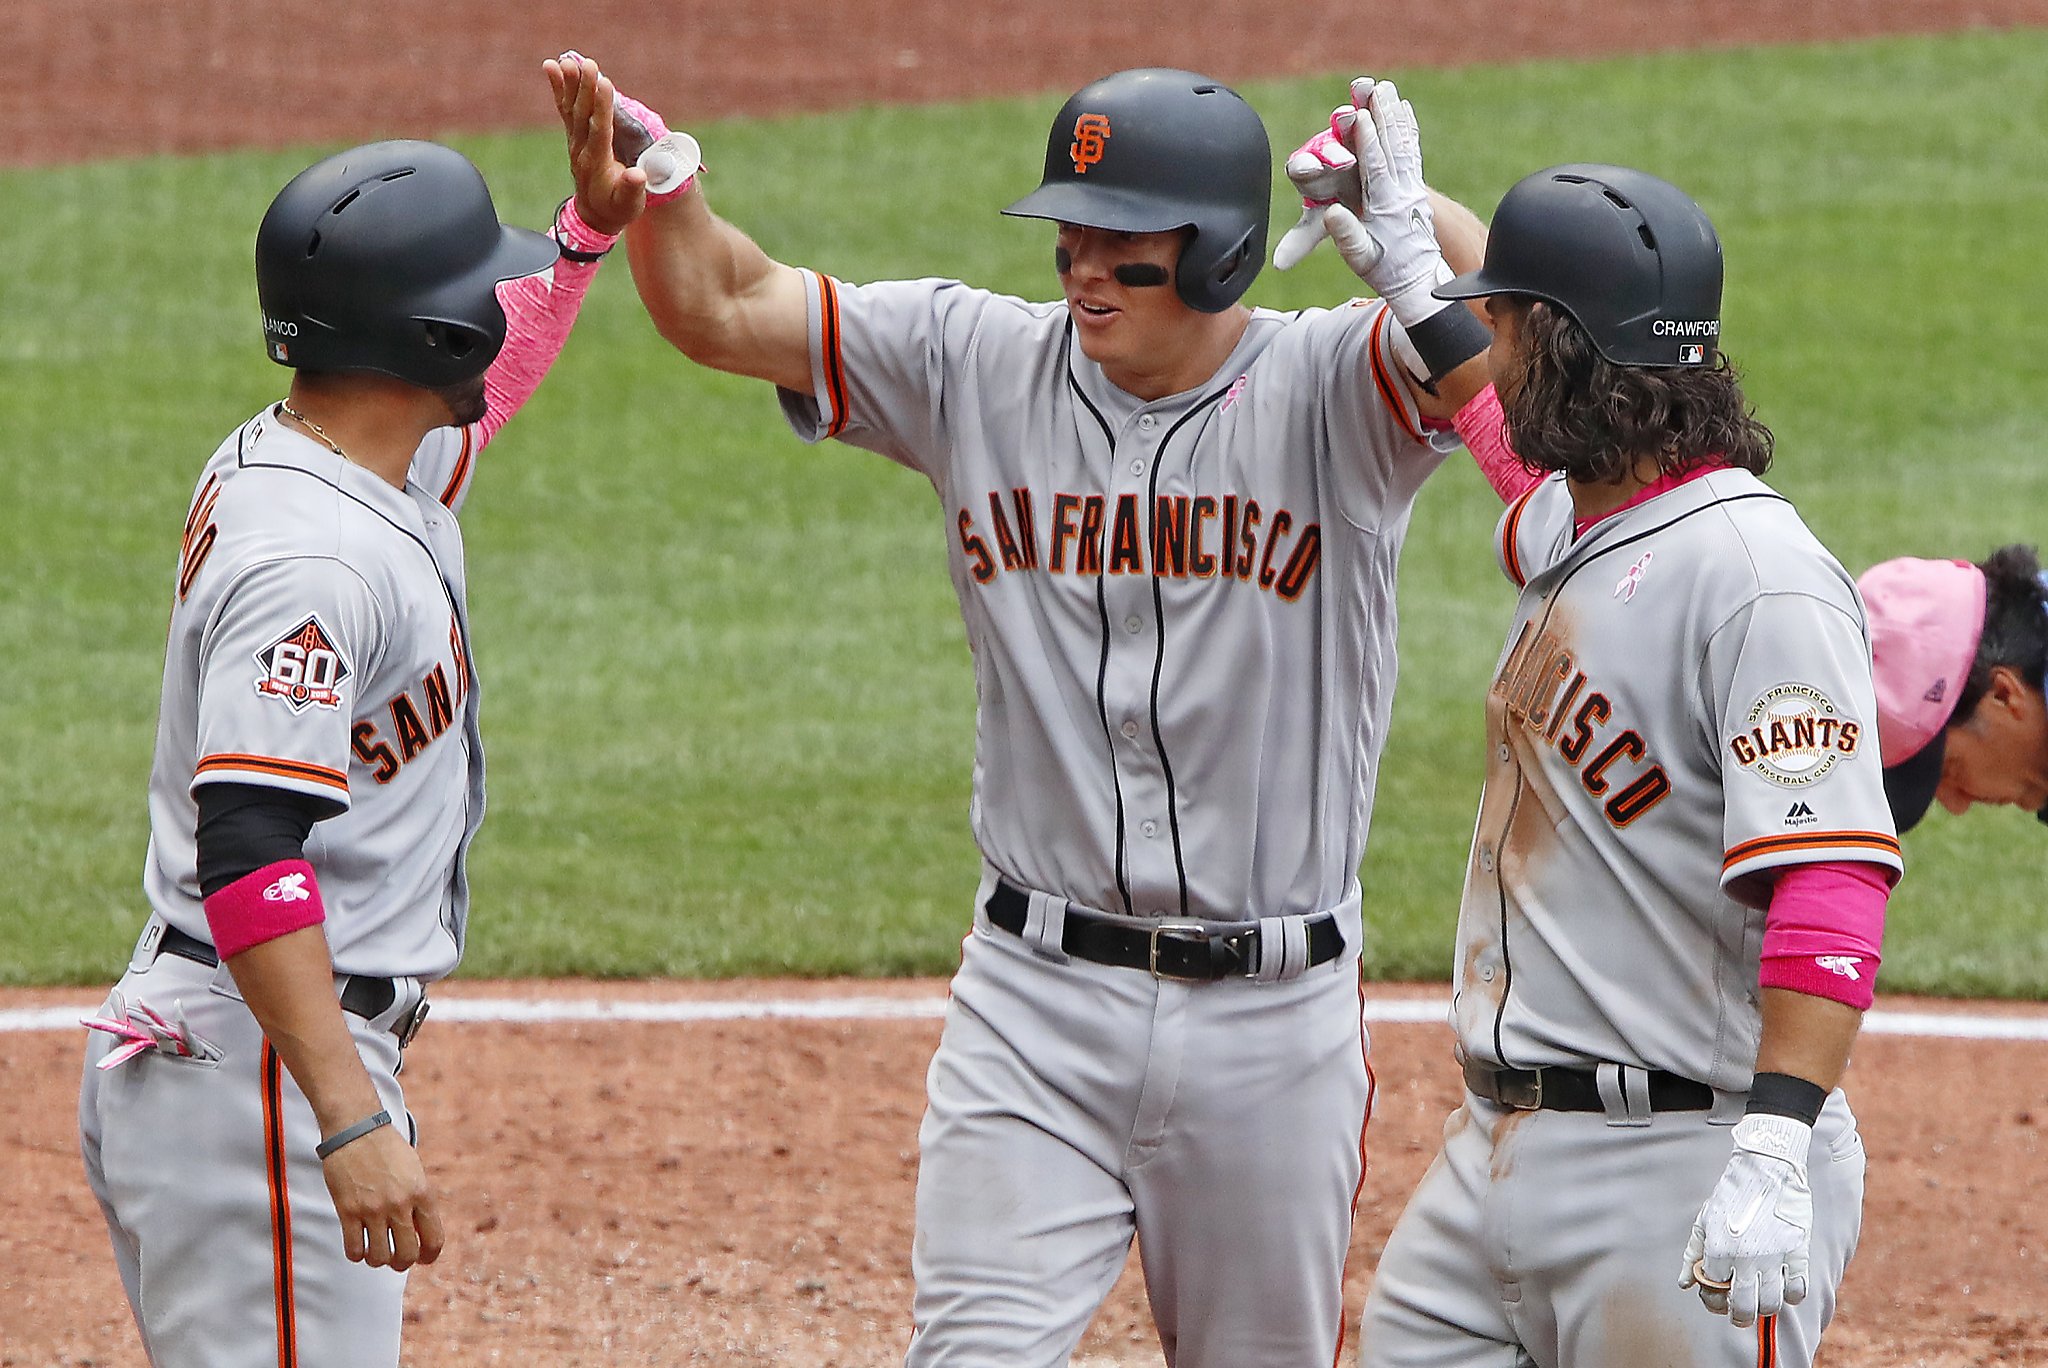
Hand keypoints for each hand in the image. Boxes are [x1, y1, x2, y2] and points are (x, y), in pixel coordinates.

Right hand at [322, 1121, 444, 1271]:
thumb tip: (420, 1235)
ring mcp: (373, 1208)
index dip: (428, 1256)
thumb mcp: (414, 1172)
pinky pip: (354, 1249)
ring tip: (374, 1250)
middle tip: (394, 1258)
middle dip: (401, 1263)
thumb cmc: (387, 1150)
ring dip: (377, 1260)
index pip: (434, 1240)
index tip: (421, 1258)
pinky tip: (357, 1245)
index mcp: (422, 1193)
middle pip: (406, 1255)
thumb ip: (419, 1202)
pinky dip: (356, 1254)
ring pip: (379, 1258)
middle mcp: (400, 1204)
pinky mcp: (348, 1210)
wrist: (357, 1130)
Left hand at [543, 52, 647, 236]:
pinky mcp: (574, 136)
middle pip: (583, 114)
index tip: (604, 83)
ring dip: (570, 83)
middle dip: (585, 88)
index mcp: (598, 163)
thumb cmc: (617, 209)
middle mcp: (582, 149)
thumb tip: (637, 175)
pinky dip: (559, 87)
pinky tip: (553, 66)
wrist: (595, 216)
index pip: (599, 129)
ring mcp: (575, 141)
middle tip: (588, 64)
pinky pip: (564, 108)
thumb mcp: (629, 206)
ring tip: (568, 59)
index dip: (602, 106)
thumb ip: (633, 190)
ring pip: (570, 108)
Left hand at [1272, 106, 1362, 270]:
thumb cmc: (1341, 211)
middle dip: (1333, 146)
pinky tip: (1369, 85)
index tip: (1313, 168)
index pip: (1301, 170)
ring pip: (1341, 121)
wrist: (1367, 192)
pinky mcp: (1361, 119)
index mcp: (1310, 176)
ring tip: (1356, 102)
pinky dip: (1364, 95)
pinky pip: (1361, 104)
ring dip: (1348, 110)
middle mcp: (1322, 151)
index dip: (1306, 167)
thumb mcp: (1322, 226)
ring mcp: (1341, 134)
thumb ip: (1301, 240)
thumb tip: (1277, 265)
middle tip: (1344, 152)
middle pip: (1323, 144)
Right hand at [1322, 77, 1451, 325]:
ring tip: (1389, 91)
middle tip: (1377, 89)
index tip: (1360, 116)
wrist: (1418, 281)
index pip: (1375, 167)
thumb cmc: (1383, 271)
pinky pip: (1411, 153)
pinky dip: (1407, 130)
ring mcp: (1412, 188)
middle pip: (1392, 147)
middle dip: (1383, 116)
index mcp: (1386, 206)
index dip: (1367, 141)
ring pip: (1403, 145)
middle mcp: (1403, 192)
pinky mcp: (1416, 189)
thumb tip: (1330, 213)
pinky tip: (1405, 111)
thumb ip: (1346, 234)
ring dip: (1395, 116)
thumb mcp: (1360, 258)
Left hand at [1680, 1114, 1813, 1326]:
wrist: (1768, 1167)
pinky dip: (1791, 1296)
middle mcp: (1745, 1257)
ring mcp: (1774, 1256)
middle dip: (1737, 1316)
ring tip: (1759, 1302)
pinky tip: (1783, 1288)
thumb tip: (1684, 1284)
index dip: (1712, 1297)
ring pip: (1770, 1304)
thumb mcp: (1704, 1219)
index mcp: (1719, 1248)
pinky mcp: (1798, 1252)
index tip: (1716, 1297)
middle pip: (1742, 1306)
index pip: (1713, 1290)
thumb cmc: (1733, 1193)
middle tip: (1738, 1314)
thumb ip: (1693, 1253)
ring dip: (1763, 1309)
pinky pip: (1797, 1290)